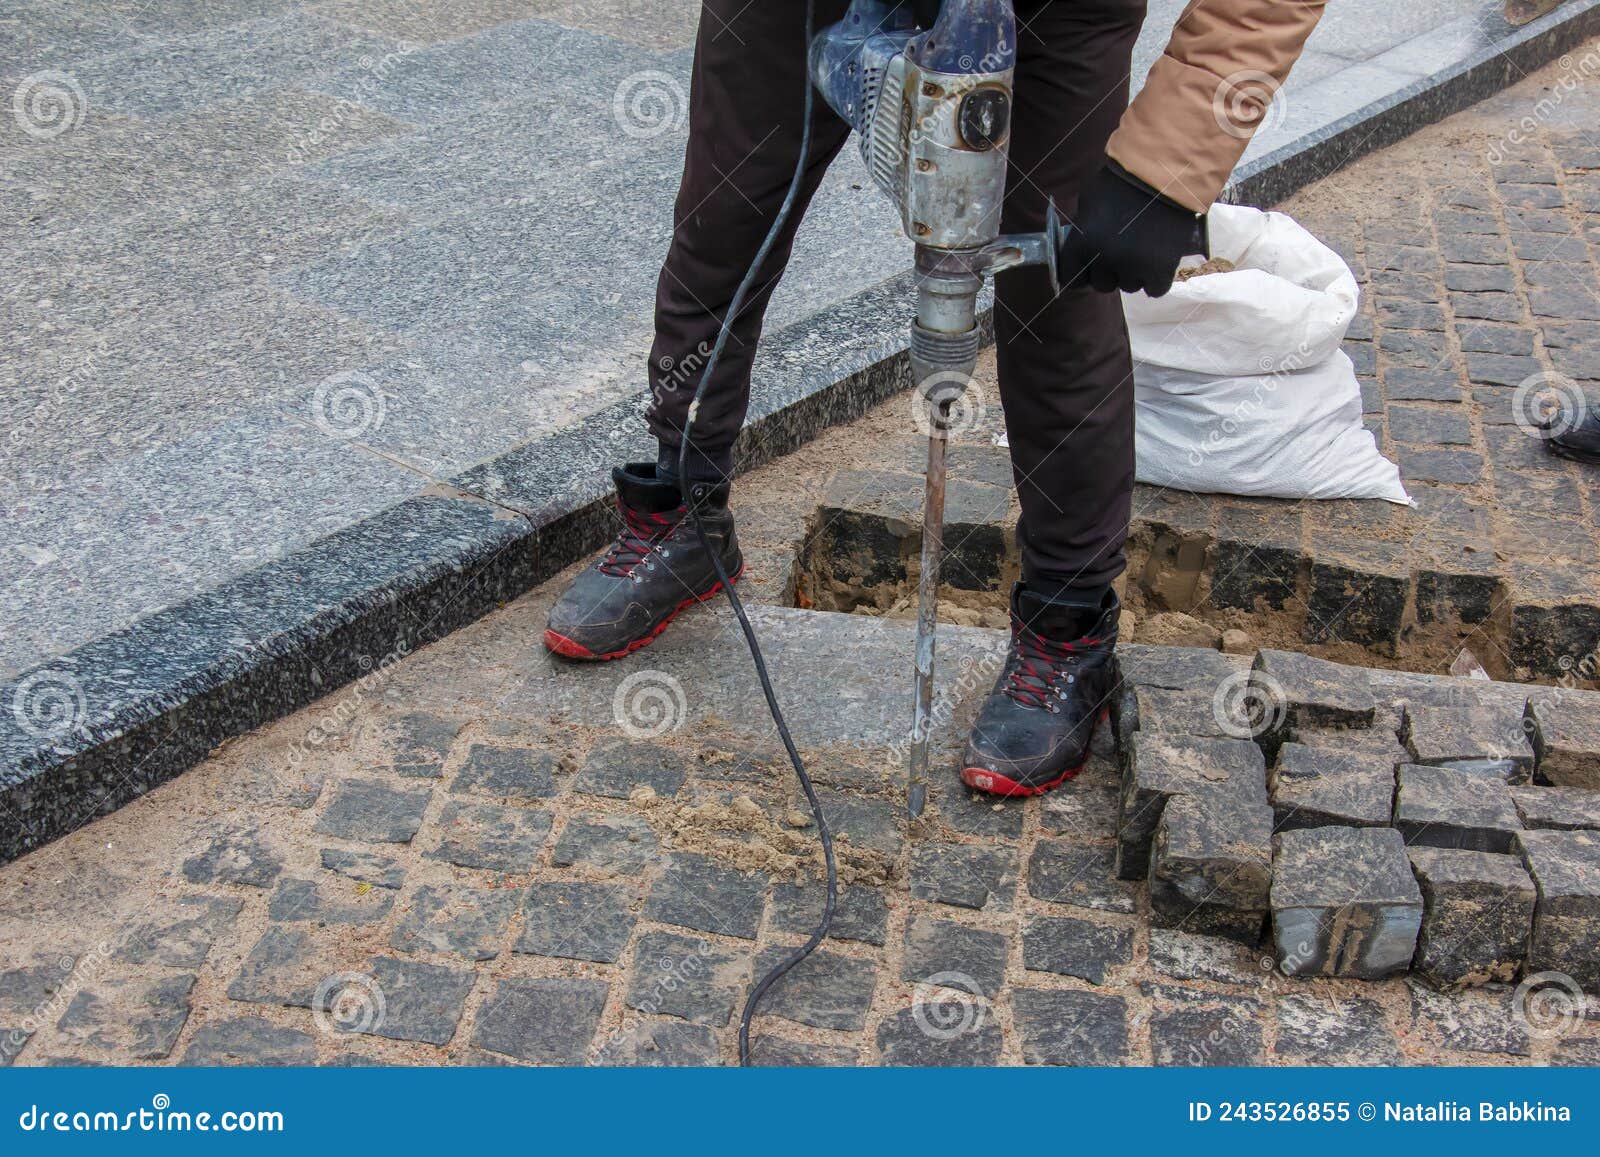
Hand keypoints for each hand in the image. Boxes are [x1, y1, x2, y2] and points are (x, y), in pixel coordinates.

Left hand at [1059, 163, 1206, 297]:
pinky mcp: (1160, 270)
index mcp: (1081, 243)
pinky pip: (1154, 289)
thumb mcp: (1089, 199)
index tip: (1090, 270)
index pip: (1072, 278)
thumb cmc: (1122, 181)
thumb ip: (1083, 227)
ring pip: (1129, 286)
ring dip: (1135, 273)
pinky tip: (1158, 262)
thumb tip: (1079, 246)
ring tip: (1145, 249)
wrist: (1163, 173)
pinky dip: (1156, 279)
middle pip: (1103, 285)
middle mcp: (1104, 259)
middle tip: (1123, 252)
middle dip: (1110, 272)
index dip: (1081, 274)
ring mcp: (1133, 266)